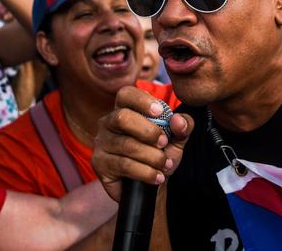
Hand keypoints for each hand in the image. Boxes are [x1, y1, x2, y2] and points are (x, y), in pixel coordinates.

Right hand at [91, 86, 193, 201]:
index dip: (142, 100)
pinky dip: (146, 172)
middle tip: (164, 143)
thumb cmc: (158, 157)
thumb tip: (178, 121)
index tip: (161, 112)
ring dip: (152, 157)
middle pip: (122, 117)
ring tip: (165, 165)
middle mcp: (108, 123)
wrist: (149, 188)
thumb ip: (182, 127)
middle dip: (148, 131)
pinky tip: (157, 177)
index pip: (126, 94)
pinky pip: (124, 165)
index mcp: (125, 110)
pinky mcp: (99, 163)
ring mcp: (101, 143)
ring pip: (127, 145)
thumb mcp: (175, 141)